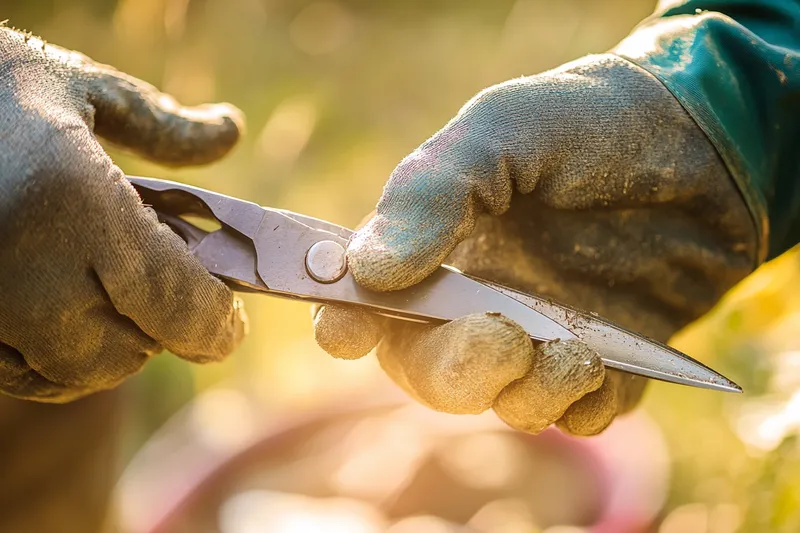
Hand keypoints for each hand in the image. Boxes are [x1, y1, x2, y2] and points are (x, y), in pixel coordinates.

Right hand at [0, 27, 246, 401]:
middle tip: (169, 296)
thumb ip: (162, 124)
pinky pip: (19, 376)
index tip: (231, 324)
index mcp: (76, 197)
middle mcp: (25, 259)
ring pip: (75, 372)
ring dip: (112, 350)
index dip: (217, 326)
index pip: (177, 301)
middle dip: (164, 331)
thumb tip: (230, 129)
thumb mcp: (83, 90)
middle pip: (129, 350)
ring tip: (112, 299)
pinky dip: (56, 362)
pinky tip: (65, 317)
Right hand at [314, 54, 756, 434]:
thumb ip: (431, 193)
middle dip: (456, 371)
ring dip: (528, 393)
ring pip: (504, 402)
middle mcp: (479, 297)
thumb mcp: (501, 130)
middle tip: (501, 338)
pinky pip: (580, 415)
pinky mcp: (603, 361)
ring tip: (575, 351)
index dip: (350, 325)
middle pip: (430, 371)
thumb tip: (367, 269)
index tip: (350, 335)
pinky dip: (587, 406)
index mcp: (437, 245)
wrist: (706, 141)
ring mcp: (541, 333)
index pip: (370, 302)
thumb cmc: (590, 122)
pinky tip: (609, 367)